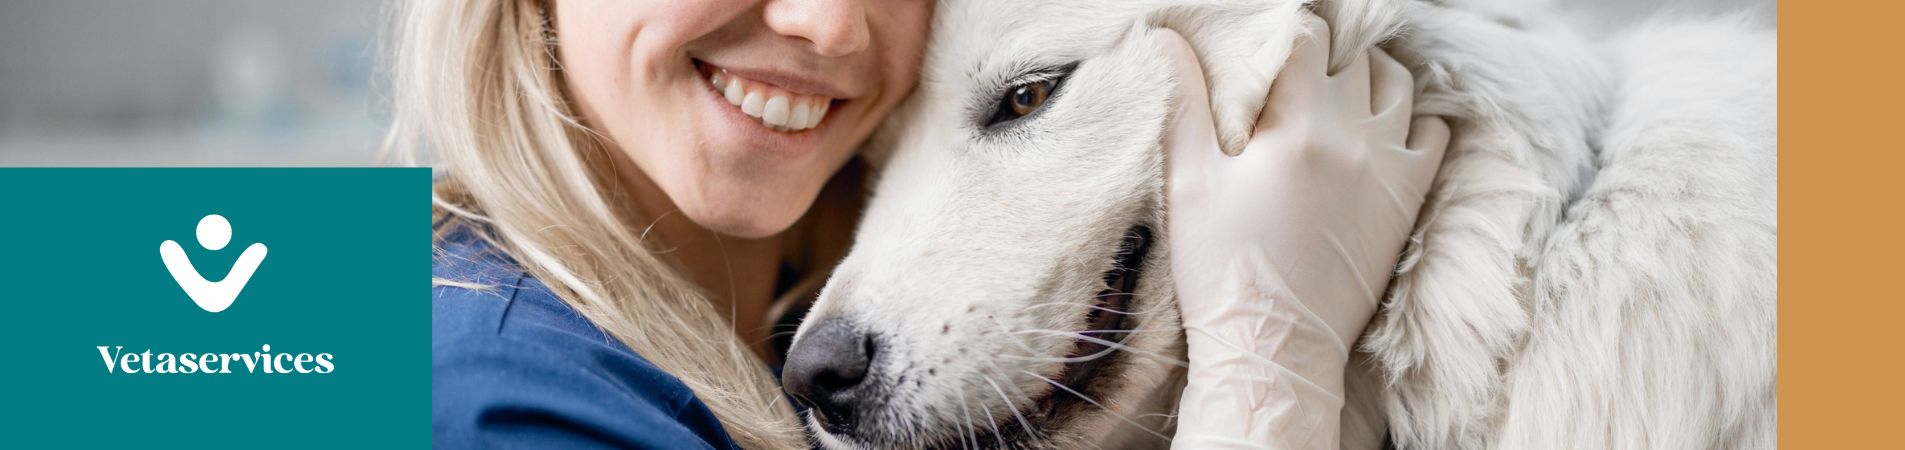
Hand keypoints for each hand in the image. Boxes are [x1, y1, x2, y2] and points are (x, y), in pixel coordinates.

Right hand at [1154, 14, 1450, 449]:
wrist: (1274, 345)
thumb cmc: (1220, 268)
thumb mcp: (1188, 182)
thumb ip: (1183, 102)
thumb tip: (1165, 39)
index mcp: (1298, 126)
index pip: (1305, 37)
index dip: (1285, 29)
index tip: (1266, 42)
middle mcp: (1354, 137)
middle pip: (1353, 56)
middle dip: (1324, 50)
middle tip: (1294, 68)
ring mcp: (1389, 167)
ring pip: (1397, 84)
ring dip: (1369, 74)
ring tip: (1336, 88)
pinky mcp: (1408, 199)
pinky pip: (1434, 132)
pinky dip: (1412, 117)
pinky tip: (1379, 127)